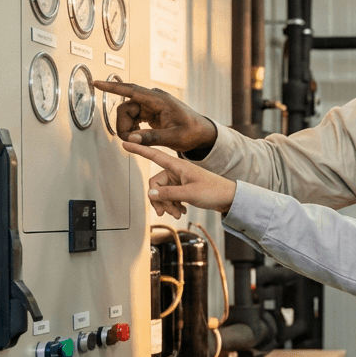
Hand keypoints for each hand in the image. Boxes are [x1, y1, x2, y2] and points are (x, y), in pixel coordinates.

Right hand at [94, 80, 217, 151]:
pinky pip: (133, 116)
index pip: (131, 90)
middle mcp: (153, 99)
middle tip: (128, 140)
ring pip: (128, 113)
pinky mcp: (150, 111)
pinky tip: (139, 134)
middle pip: (126, 107)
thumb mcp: (174, 138)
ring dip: (128, 127)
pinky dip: (132, 127)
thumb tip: (131, 138)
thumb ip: (152, 138)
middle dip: (123, 124)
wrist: (201, 132)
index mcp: (159, 100)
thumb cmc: (192, 132)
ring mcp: (151, 104)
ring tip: (137, 139)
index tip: (96, 83)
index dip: (112, 87)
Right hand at [121, 141, 236, 217]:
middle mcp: (177, 171)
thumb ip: (168, 194)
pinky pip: (170, 196)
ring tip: (178, 214)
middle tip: (167, 213)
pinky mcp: (183, 187)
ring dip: (167, 204)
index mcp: (178, 166)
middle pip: (155, 184)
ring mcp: (180, 179)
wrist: (230, 198)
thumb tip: (149, 194)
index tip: (125, 142)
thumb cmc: (214, 191)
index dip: (139, 149)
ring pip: (162, 192)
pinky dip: (173, 205)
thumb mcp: (190, 194)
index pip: (154, 155)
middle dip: (159, 199)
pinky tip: (182, 211)